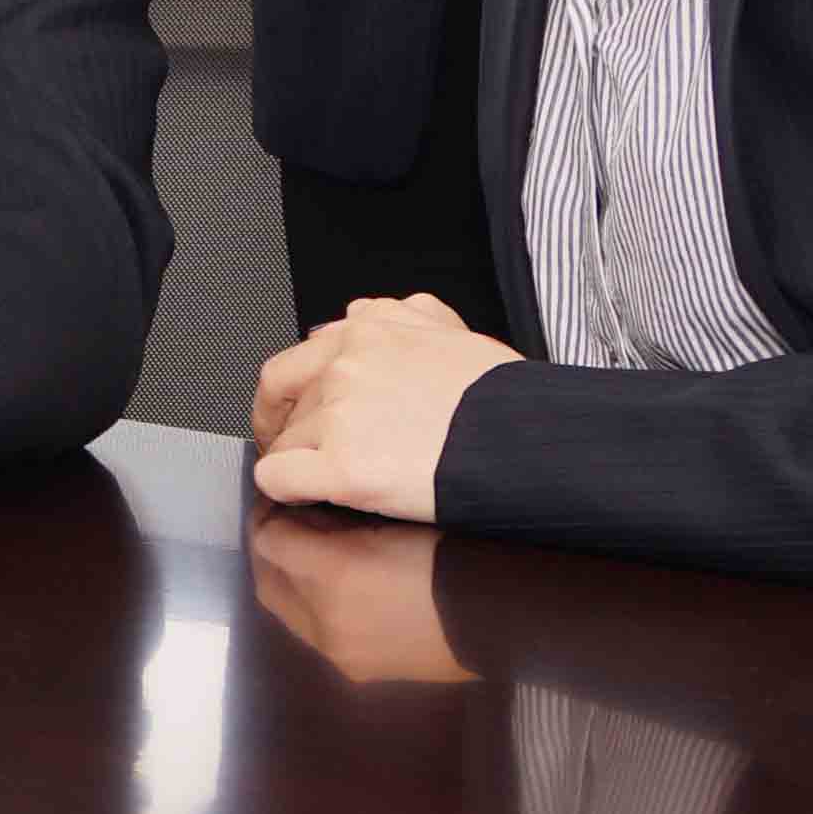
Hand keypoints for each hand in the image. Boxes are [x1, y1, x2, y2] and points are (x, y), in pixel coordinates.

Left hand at [246, 504, 478, 685]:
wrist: (498, 615)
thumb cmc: (449, 551)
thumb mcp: (388, 518)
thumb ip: (336, 519)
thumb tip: (304, 513)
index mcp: (333, 573)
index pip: (270, 542)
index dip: (268, 515)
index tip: (280, 500)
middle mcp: (325, 619)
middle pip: (269, 582)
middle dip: (268, 551)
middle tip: (281, 524)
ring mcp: (340, 652)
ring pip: (288, 613)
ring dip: (287, 582)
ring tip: (306, 555)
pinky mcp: (358, 671)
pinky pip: (315, 635)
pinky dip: (310, 609)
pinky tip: (331, 590)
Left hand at [249, 293, 520, 519]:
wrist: (532, 445)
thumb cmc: (505, 400)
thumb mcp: (456, 335)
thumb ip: (404, 318)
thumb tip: (366, 313)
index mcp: (368, 330)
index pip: (298, 359)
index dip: (291, 393)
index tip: (293, 412)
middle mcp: (345, 365)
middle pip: (284, 400)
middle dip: (285, 427)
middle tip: (291, 451)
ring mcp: (340, 415)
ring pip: (285, 443)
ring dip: (297, 462)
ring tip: (322, 484)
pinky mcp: (343, 468)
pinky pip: (279, 480)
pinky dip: (285, 491)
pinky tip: (304, 500)